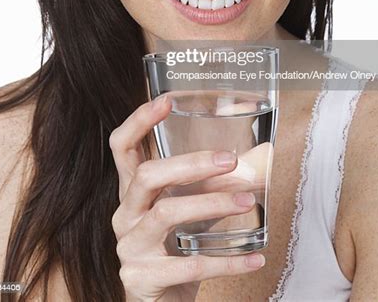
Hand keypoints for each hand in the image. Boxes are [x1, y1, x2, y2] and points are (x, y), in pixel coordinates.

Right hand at [109, 94, 266, 301]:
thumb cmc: (176, 250)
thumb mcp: (192, 212)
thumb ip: (211, 187)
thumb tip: (251, 165)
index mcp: (133, 192)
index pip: (122, 147)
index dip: (140, 121)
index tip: (167, 100)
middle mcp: (124, 214)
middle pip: (147, 175)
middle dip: (190, 163)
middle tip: (229, 160)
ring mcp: (129, 247)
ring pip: (166, 213)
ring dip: (212, 204)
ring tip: (249, 203)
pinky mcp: (141, 278)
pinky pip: (188, 264)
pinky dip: (228, 262)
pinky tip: (255, 258)